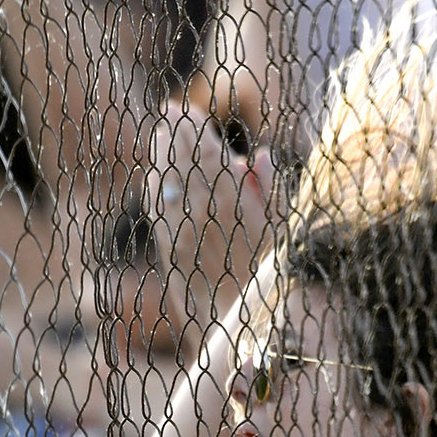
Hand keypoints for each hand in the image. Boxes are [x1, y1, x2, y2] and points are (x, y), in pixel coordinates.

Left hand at [148, 96, 276, 339]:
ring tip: (161, 134)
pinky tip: (154, 174)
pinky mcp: (169, 250)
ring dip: (162, 156)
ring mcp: (183, 233)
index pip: (209, 157)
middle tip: (169, 111)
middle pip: (185, 164)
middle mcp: (206, 216)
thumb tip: (260, 154)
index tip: (186, 110)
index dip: (195, 131)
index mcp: (237, 206)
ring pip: (167, 183)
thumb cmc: (268, 278)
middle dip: (176, 135)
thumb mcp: (282, 233)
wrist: (239, 326)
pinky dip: (154, 187)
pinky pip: (158, 210)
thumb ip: (272, 191)